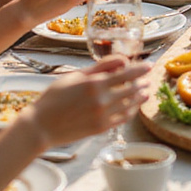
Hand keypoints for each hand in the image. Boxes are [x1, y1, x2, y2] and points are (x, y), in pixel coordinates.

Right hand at [25, 58, 150, 145]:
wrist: (42, 126)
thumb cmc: (55, 98)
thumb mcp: (75, 76)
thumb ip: (100, 67)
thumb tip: (121, 61)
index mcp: (95, 84)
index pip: (126, 74)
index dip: (140, 69)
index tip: (148, 66)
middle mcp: (102, 100)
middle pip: (131, 89)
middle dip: (142, 83)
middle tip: (148, 80)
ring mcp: (103, 116)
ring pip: (130, 105)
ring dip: (140, 98)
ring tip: (145, 93)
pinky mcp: (101, 128)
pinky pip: (122, 118)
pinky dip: (131, 111)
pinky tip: (133, 107)